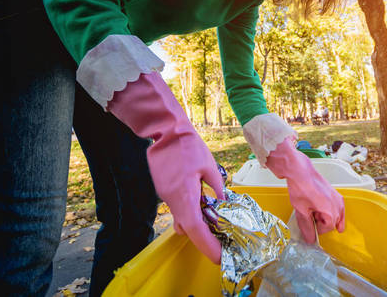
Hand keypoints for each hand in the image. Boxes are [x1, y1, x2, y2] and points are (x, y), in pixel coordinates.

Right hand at [107, 72, 222, 263]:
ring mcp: (165, 196)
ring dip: (197, 226)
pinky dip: (190, 214)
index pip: (194, 229)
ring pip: (181, 220)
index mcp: (184, 194)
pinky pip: (178, 209)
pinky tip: (202, 207)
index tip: (218, 256)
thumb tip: (222, 203)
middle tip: (221, 245)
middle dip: (204, 240)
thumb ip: (216, 187)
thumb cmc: (187, 145)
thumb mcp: (209, 165)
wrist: (165, 130)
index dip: (206, 245)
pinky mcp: (164, 191)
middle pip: (187, 229)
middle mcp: (172, 199)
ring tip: (215, 225)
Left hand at [266, 137, 344, 242]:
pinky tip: (321, 209)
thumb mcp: (301, 211)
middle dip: (322, 222)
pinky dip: (331, 210)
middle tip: (310, 216)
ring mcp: (338, 198)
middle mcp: (338, 205)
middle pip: (333, 223)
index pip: (327, 228)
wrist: (300, 171)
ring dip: (327, 217)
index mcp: (330, 211)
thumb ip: (307, 226)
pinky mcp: (335, 193)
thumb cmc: (300, 188)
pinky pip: (337, 207)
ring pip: (337, 215)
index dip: (317, 229)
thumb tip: (310, 239)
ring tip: (314, 211)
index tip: (309, 224)